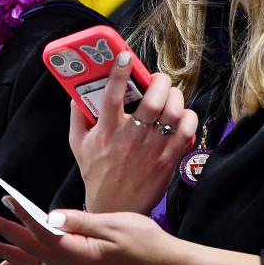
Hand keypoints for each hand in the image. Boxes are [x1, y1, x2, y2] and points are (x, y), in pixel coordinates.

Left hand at [0, 196, 177, 264]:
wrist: (163, 264)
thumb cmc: (143, 240)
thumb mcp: (113, 224)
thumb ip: (80, 221)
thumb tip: (51, 215)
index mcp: (78, 252)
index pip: (42, 231)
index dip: (21, 214)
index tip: (5, 199)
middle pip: (29, 249)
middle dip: (2, 234)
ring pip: (32, 261)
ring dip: (6, 251)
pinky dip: (23, 264)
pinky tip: (10, 264)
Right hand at [70, 52, 196, 213]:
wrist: (114, 208)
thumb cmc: (96, 173)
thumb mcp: (78, 144)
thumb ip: (77, 116)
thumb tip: (76, 93)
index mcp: (106, 131)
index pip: (111, 95)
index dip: (119, 72)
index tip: (124, 56)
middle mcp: (130, 138)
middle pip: (152, 101)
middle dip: (159, 82)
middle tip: (157, 79)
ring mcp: (151, 150)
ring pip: (172, 113)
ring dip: (175, 97)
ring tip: (170, 94)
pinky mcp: (168, 161)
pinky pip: (186, 132)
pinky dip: (188, 118)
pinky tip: (181, 115)